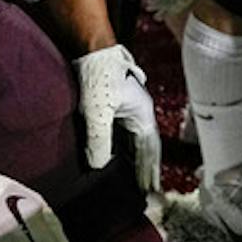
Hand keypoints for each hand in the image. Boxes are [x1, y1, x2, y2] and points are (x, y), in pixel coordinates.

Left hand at [76, 45, 160, 193]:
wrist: (91, 50)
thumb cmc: (98, 77)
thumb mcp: (98, 111)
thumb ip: (99, 140)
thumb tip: (99, 167)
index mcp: (143, 116)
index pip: (150, 150)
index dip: (150, 171)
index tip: (151, 190)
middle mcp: (140, 115)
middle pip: (145, 148)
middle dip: (146, 169)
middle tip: (146, 191)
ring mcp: (128, 110)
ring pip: (134, 141)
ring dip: (134, 160)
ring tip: (132, 179)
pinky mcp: (115, 107)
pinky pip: (123, 134)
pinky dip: (123, 149)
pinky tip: (116, 157)